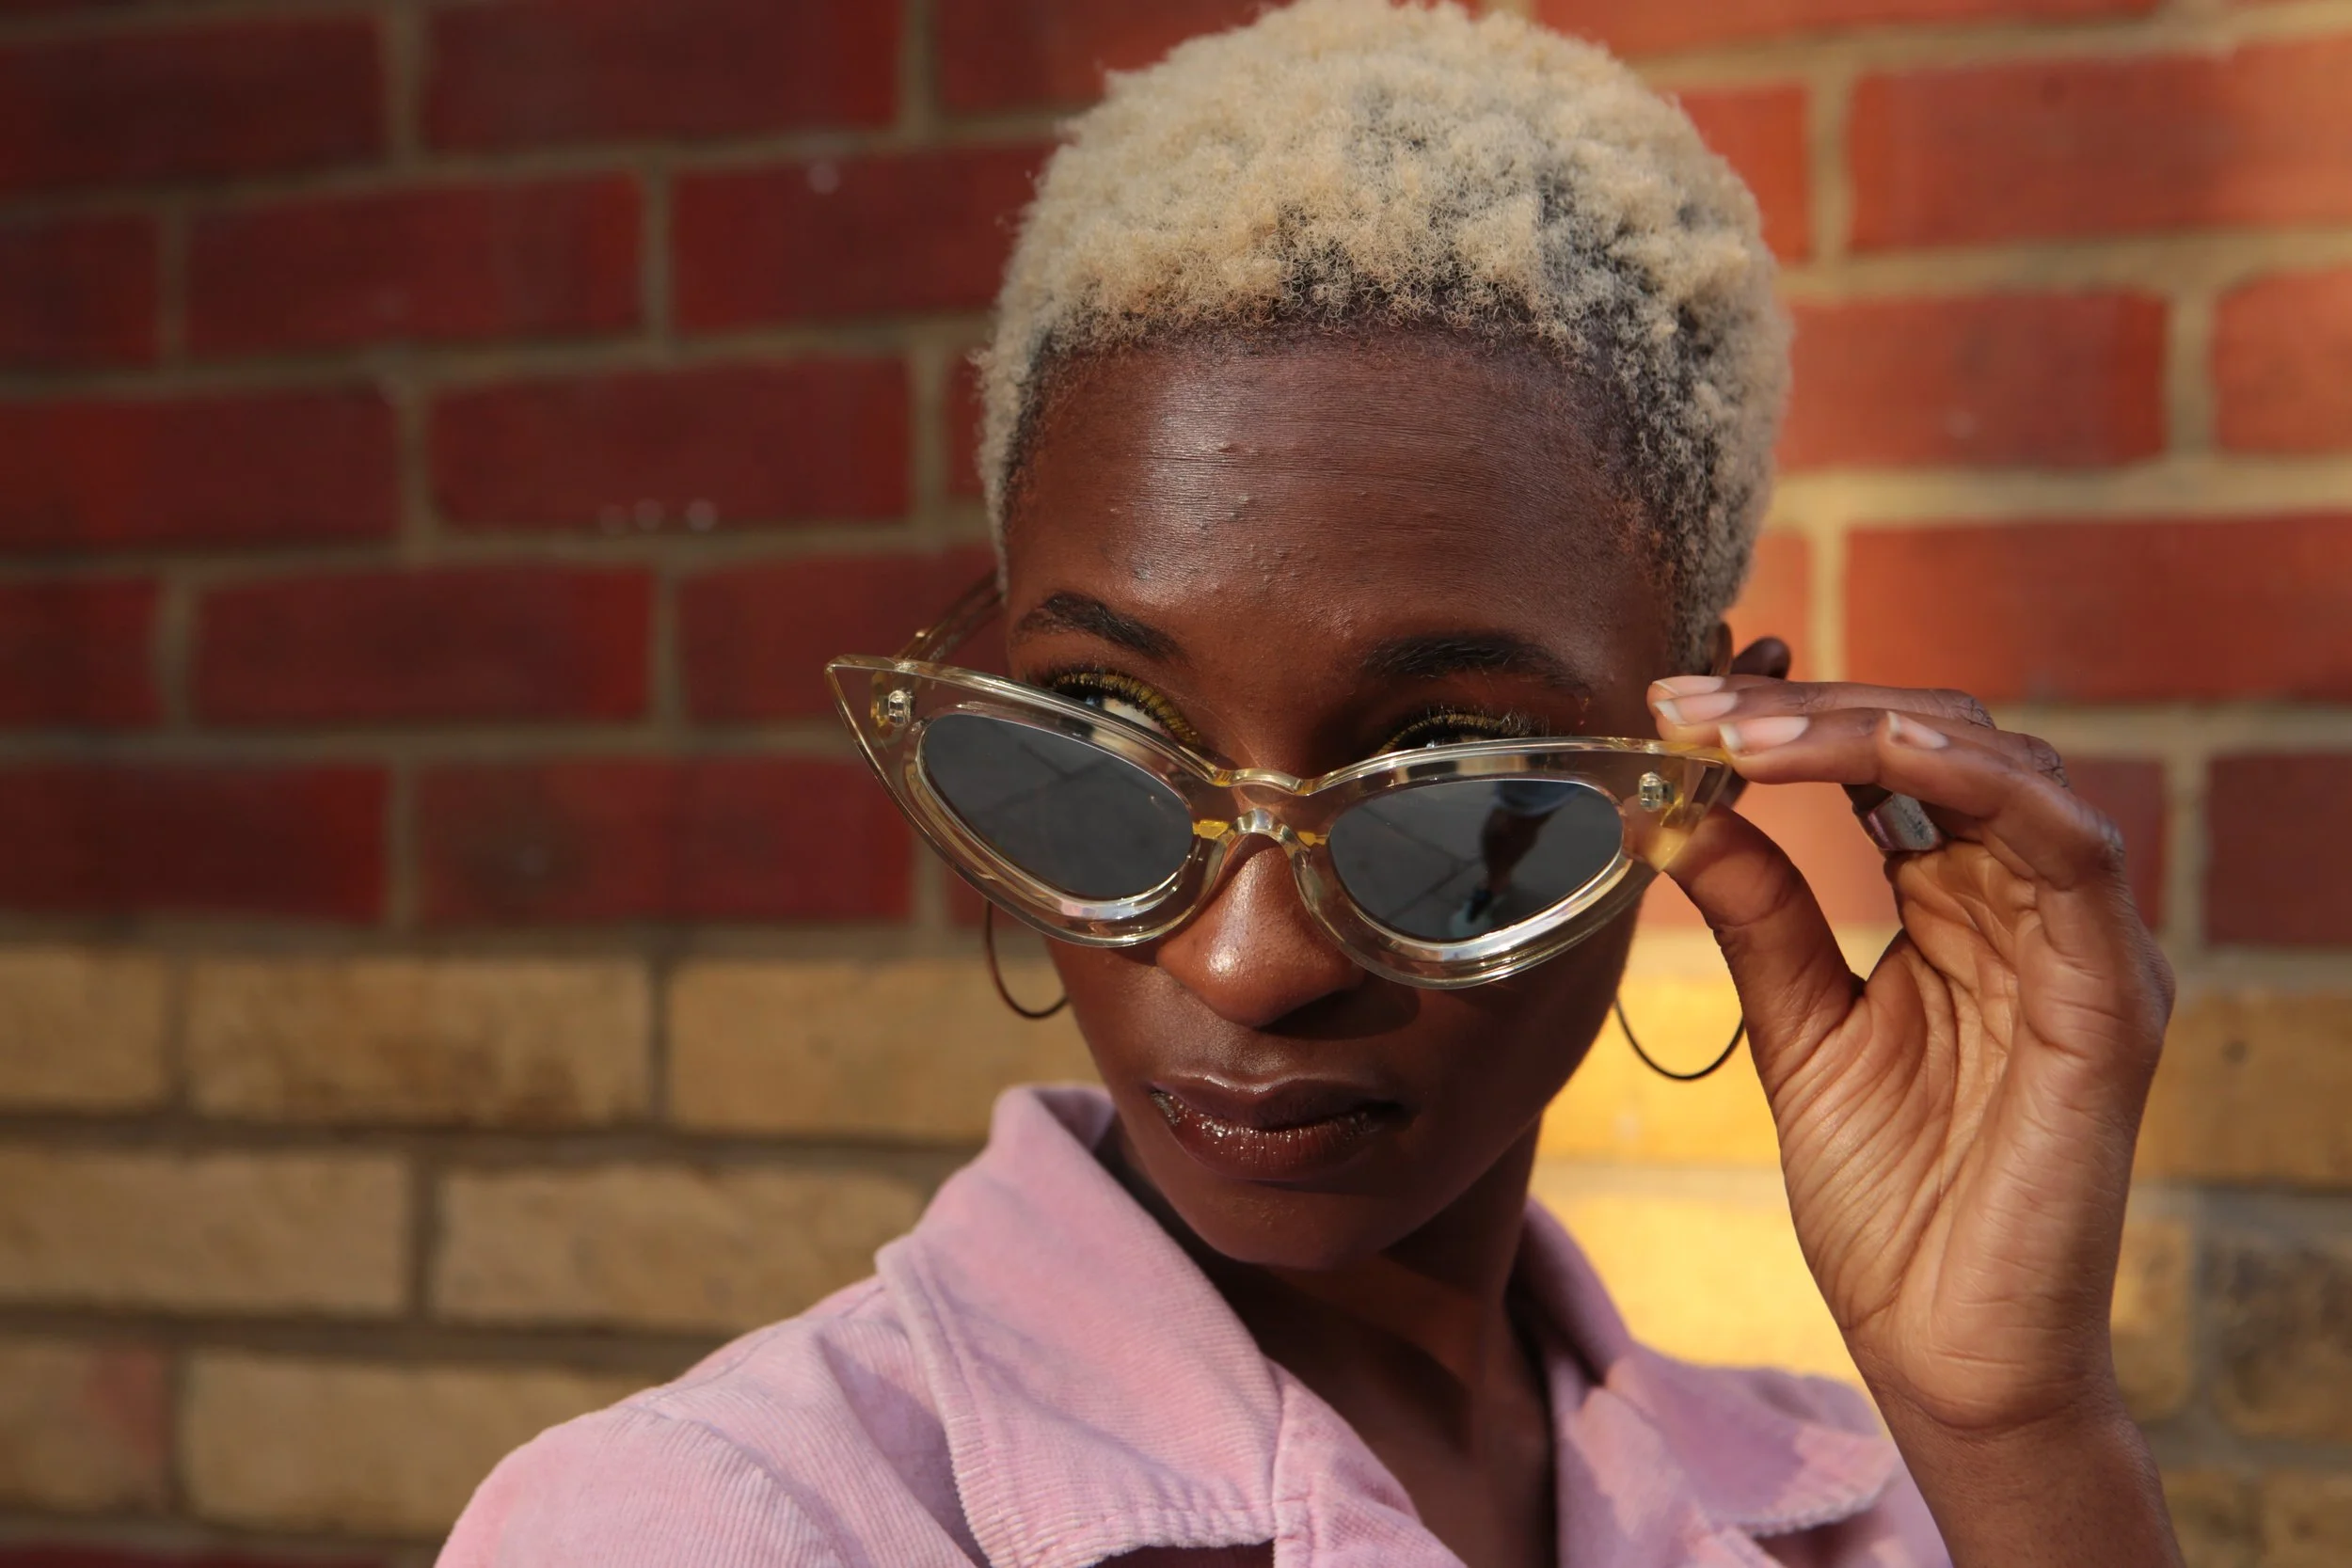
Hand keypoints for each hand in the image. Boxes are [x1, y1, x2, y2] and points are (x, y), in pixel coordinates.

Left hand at [1647, 664, 2175, 1442]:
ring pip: (2005, 770)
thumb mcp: (1798, 1028)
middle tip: (1685, 702)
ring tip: (1747, 727)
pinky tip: (1891, 751)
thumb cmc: (1887, 1201)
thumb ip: (1759, 913)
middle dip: (1807, 707)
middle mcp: (2029, 906)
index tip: (1671, 699)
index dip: (1789, 716)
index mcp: (1961, 905)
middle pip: (1942, 741)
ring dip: (1869, 728)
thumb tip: (1675, 803)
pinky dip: (1985, 784)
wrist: (1944, 1351)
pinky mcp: (2110, 1000)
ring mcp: (2079, 946)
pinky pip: (2070, 855)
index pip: (1888, 763)